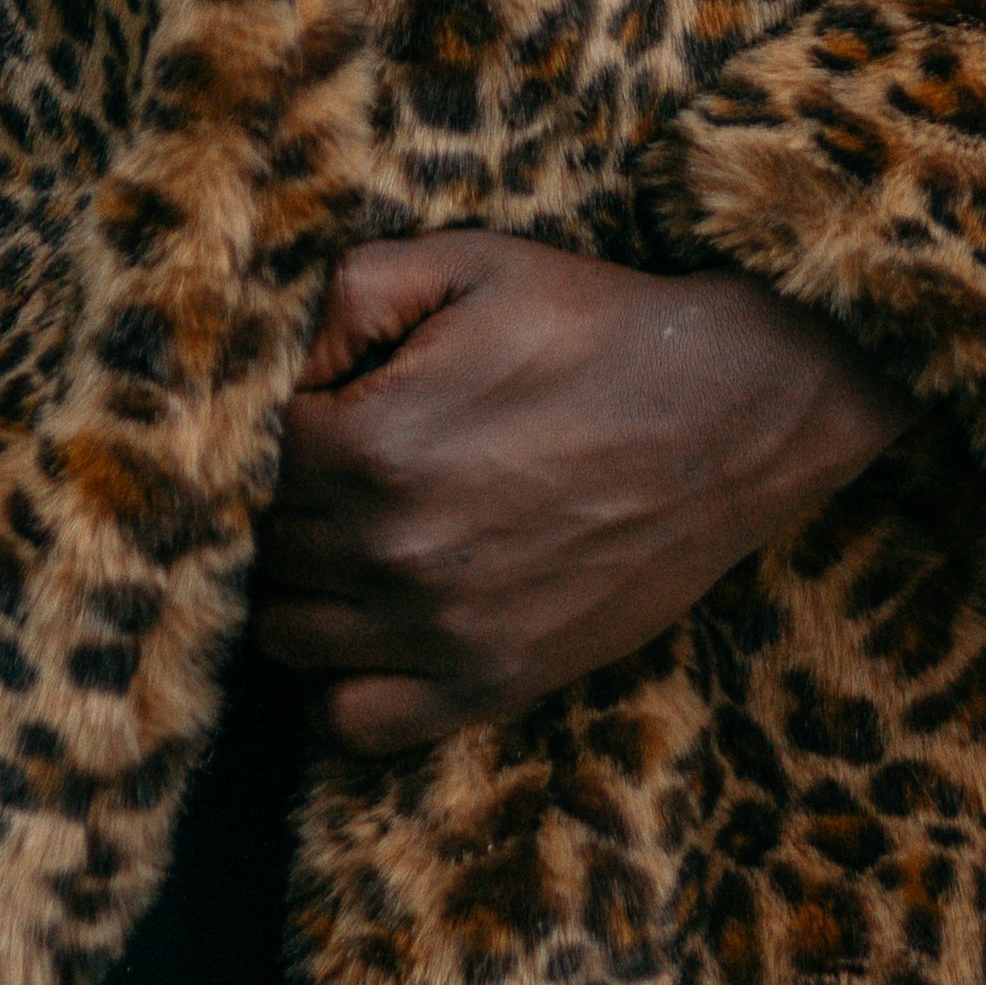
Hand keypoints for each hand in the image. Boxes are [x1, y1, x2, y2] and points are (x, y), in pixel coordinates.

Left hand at [249, 232, 909, 756]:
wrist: (729, 417)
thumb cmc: (595, 329)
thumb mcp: (469, 261)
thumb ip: (349, 293)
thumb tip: (289, 370)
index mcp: (374, 443)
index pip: (256, 454)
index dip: (286, 423)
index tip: (331, 409)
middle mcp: (393, 549)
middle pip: (268, 545)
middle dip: (291, 504)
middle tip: (346, 472)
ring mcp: (440, 630)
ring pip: (288, 634)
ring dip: (305, 588)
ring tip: (355, 542)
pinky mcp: (491, 684)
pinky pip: (353, 723)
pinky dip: (340, 684)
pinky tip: (373, 629)